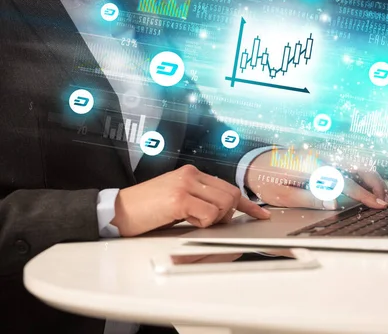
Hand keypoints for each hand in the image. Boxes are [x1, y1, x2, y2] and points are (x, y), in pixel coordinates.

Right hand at [111, 165, 270, 236]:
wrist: (117, 212)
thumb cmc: (146, 210)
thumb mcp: (177, 199)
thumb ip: (199, 200)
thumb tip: (224, 213)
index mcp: (192, 173)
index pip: (229, 186)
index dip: (247, 204)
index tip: (261, 214)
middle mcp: (191, 175)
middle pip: (231, 196)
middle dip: (227, 215)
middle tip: (206, 223)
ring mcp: (185, 185)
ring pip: (223, 205)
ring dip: (213, 220)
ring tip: (190, 220)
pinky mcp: (178, 198)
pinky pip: (208, 215)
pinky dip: (202, 223)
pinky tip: (183, 220)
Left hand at [245, 149, 387, 209]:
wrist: (255, 163)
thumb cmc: (268, 181)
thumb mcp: (284, 196)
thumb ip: (310, 198)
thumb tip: (335, 203)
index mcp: (312, 166)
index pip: (344, 180)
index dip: (364, 193)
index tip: (377, 204)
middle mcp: (321, 157)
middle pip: (357, 166)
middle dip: (375, 183)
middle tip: (387, 202)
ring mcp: (323, 156)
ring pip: (356, 164)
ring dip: (372, 179)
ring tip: (384, 196)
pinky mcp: (324, 159)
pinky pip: (348, 165)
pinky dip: (362, 176)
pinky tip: (370, 188)